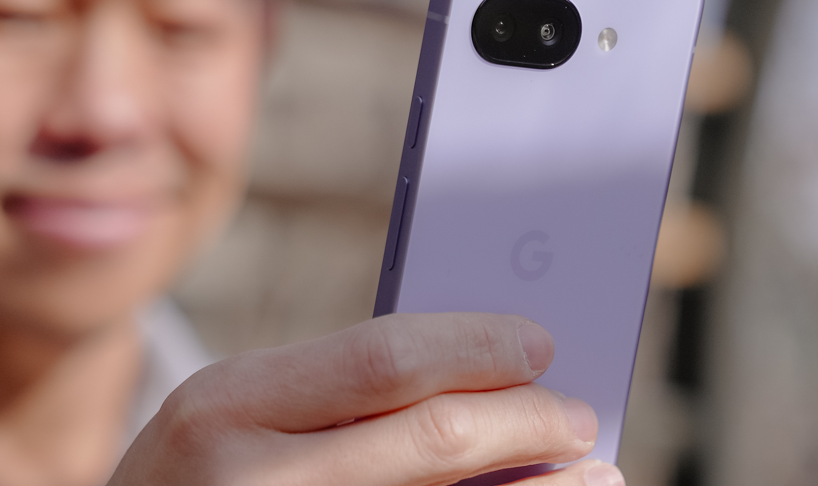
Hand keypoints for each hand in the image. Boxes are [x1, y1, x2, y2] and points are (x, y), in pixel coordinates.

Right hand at [109, 312, 623, 485]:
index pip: (384, 358)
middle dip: (529, 422)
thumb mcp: (229, 420)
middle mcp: (251, 478)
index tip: (539, 345)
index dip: (478, 347)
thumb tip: (478, 379)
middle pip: (432, 437)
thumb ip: (331, 396)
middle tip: (578, 417)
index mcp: (224, 405)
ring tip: (593, 474)